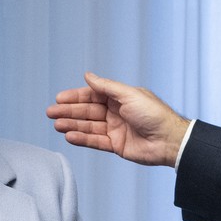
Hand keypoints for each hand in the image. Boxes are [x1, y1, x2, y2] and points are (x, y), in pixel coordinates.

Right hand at [46, 72, 189, 166]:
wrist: (169, 140)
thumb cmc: (154, 114)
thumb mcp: (129, 94)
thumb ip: (106, 87)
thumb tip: (88, 76)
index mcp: (120, 98)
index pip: (93, 95)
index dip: (76, 97)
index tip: (59, 98)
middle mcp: (116, 112)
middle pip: (87, 111)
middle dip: (69, 111)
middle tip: (51, 112)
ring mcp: (116, 129)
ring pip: (89, 126)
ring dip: (72, 125)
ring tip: (57, 124)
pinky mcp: (117, 145)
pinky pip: (95, 141)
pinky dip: (82, 138)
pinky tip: (69, 136)